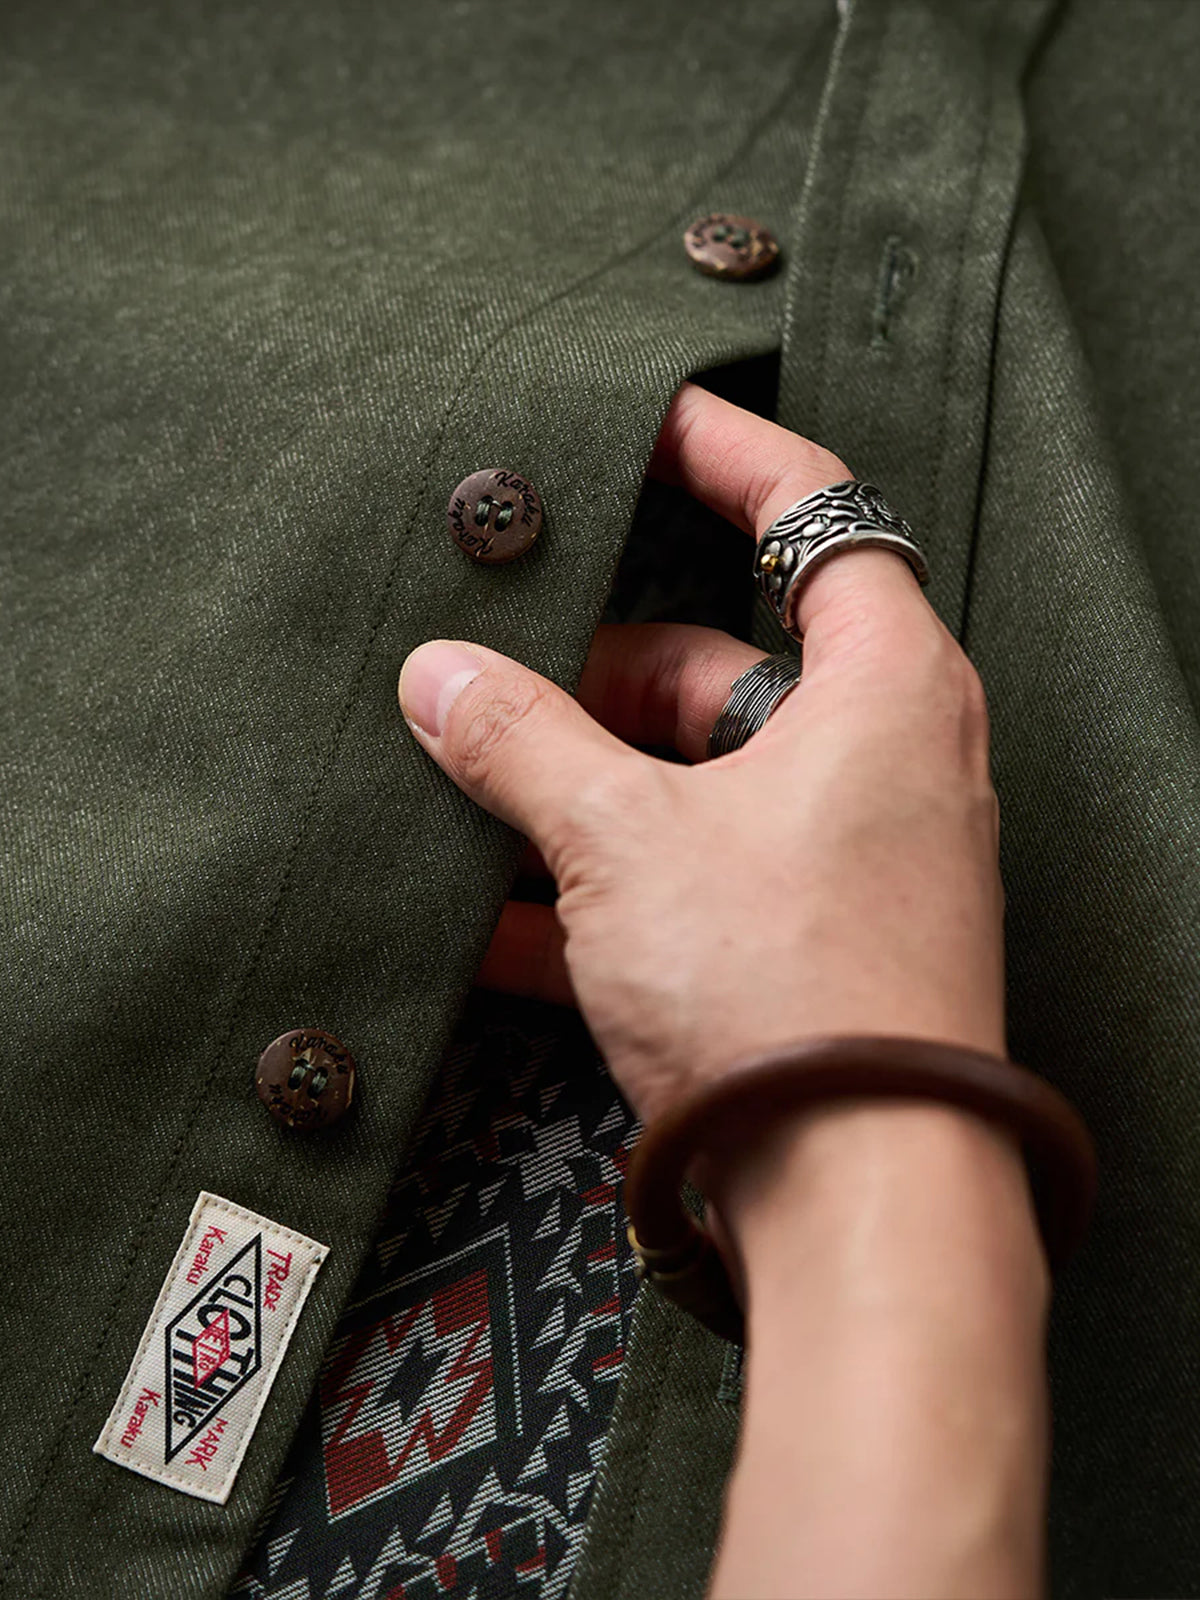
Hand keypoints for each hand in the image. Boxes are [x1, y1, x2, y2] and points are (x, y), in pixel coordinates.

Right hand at [398, 380, 1006, 1127]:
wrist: (863, 1202)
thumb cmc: (793, 992)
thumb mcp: (623, 840)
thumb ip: (523, 744)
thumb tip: (440, 678)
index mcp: (884, 687)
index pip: (818, 514)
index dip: (729, 453)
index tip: (647, 420)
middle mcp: (884, 763)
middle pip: (724, 667)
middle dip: (601, 676)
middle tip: (497, 679)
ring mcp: (845, 862)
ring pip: (694, 784)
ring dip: (582, 796)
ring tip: (469, 802)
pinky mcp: (804, 949)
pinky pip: (689, 885)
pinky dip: (601, 893)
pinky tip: (493, 928)